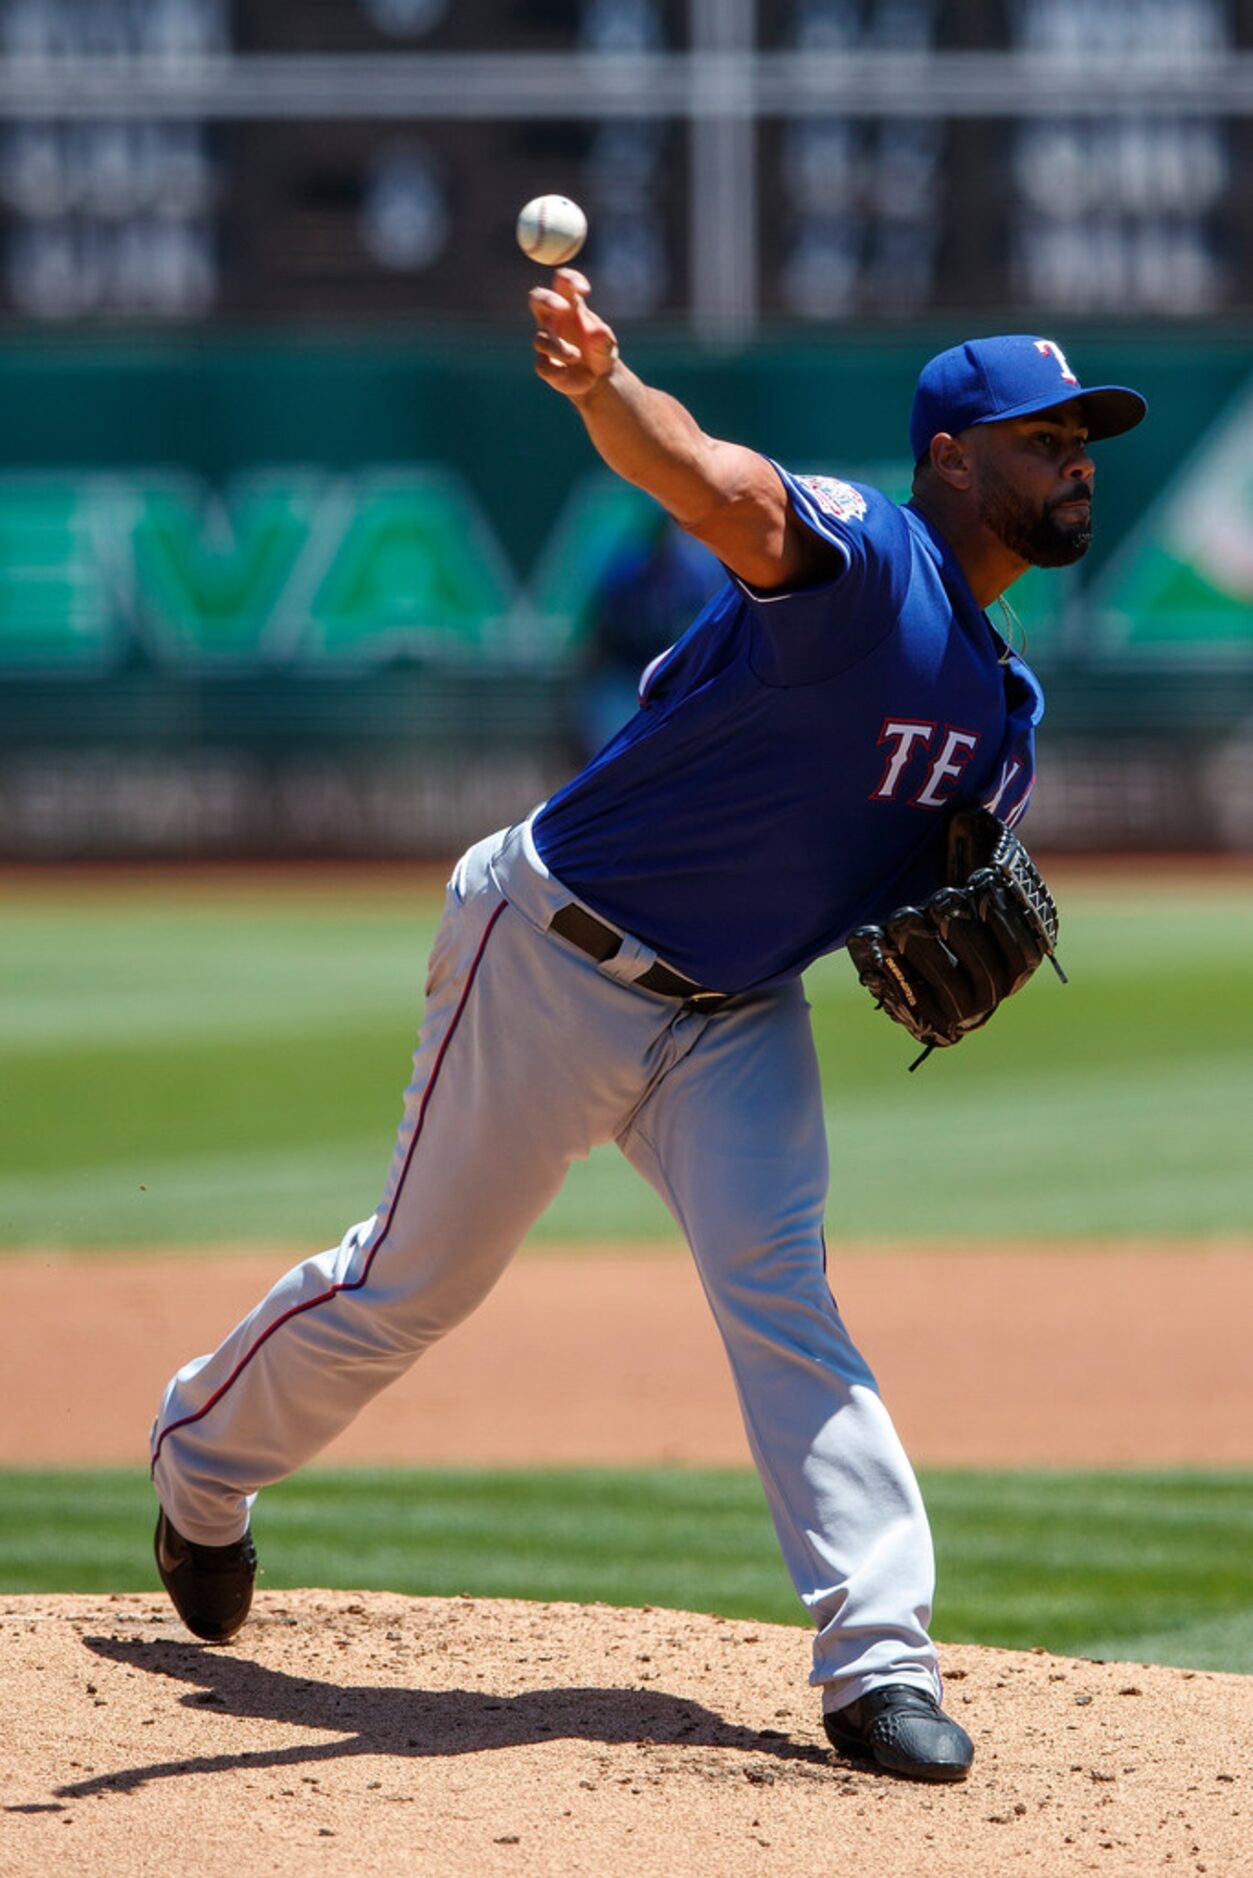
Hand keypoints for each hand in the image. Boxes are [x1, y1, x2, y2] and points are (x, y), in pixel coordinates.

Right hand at [530, 268, 619, 400]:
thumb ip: (603, 340)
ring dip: (559, 348)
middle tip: (563, 308)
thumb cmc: (600, 352)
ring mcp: (545, 341)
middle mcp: (553, 320)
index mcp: (569, 305)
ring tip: (577, 357)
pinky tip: (573, 375)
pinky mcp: (543, 364)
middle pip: (537, 298)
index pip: (562, 282)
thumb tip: (601, 333)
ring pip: (541, 339)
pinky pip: (542, 366)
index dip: (569, 280)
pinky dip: (558, 371)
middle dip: (547, 300)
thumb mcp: (607, 346)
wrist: (598, 379)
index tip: (585, 290)